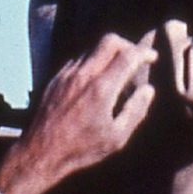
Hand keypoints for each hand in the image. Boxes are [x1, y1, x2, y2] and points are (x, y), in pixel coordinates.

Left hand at [0, 34, 156, 193]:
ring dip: (108, 52)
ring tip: (116, 70)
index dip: (144, 53)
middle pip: (109, 41)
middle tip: (135, 57)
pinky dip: (92, 61)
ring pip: (92, 48)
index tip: (152, 57)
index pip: (128, 56)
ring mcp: (68, 73)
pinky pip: (78, 58)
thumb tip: (148, 90)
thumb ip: (135, 111)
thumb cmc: (80, 149)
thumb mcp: (116, 138)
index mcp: (102, 88)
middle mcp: (84, 74)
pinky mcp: (56, 77)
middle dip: (127, 44)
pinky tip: (95, 79)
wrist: (40, 153)